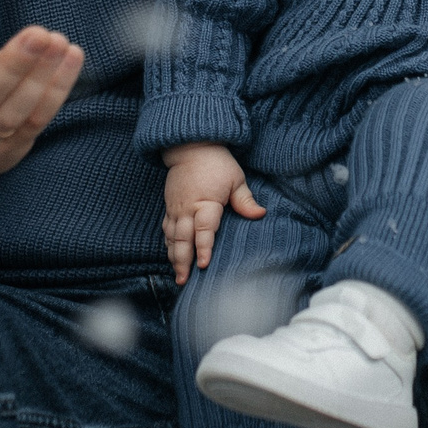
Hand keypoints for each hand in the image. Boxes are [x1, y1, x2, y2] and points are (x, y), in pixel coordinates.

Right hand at [162, 142, 263, 282]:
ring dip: (173, 257)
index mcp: (205, 202)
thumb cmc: (217, 163)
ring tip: (178, 275)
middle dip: (183, 261)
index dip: (204, 248)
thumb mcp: (236, 178)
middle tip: (184, 280)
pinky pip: (166, 229)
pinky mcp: (170, 207)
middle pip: (182, 239)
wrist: (192, 147)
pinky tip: (172, 256)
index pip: (204, 229)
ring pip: (172, 237)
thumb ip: (245, 200)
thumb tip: (260, 214)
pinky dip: (168, 244)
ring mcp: (176, 208)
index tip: (204, 264)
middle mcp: (187, 208)